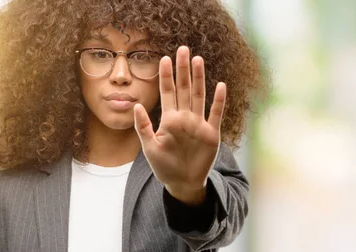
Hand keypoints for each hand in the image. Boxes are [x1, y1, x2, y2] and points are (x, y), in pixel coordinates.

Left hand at [133, 46, 225, 205]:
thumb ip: (143, 126)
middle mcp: (185, 118)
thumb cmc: (164, 166)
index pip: (167, 92)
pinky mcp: (211, 134)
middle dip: (183, 69)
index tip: (163, 58)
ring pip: (199, 96)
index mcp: (169, 119)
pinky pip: (216, 114)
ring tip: (198, 60)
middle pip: (184, 88)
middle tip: (183, 49)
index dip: (166, 75)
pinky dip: (218, 101)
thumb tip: (135, 104)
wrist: (183, 183)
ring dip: (199, 79)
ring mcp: (199, 124)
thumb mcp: (149, 147)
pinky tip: (220, 86)